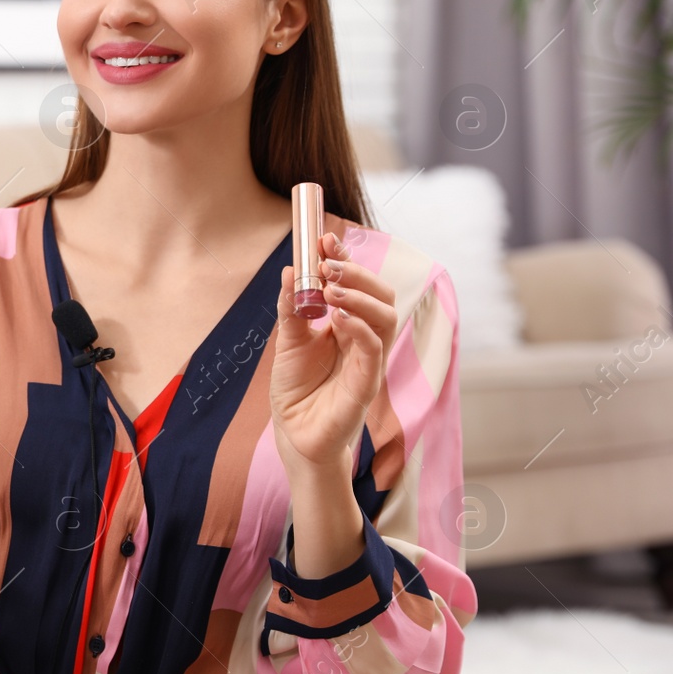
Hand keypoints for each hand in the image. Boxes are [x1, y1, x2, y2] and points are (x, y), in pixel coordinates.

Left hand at [270, 230, 396, 471]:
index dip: (346, 260)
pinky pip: (374, 350)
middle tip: (327, 265)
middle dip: (357, 272)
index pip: (357, 284)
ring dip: (360, 297)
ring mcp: (368, 360)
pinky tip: (338, 319)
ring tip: (330, 290)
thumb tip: (290, 269)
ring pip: (386, 317)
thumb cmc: (296, 389)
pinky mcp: (366, 384)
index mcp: (347, 324)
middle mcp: (363, 338)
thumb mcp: (287, 341)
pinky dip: (360, 329)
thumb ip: (291, 308)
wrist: (295, 434)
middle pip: (381, 294)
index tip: (325, 239)